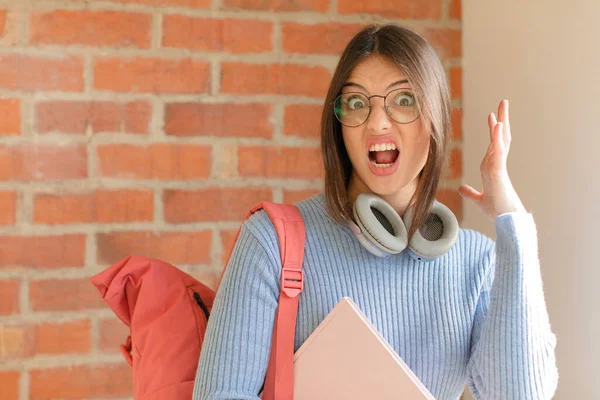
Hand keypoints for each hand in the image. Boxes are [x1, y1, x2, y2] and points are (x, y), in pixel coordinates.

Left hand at [458, 99, 526, 220]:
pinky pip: (498, 150)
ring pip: (501, 139)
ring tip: (502, 105)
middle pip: (500, 137)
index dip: (494, 131)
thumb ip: (471, 193)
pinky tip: (498, 124)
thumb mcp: (479, 200)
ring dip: (501, 121)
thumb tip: (461, 188)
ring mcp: (499, 166)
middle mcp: (496, 164)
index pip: (494, 145)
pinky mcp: (499, 171)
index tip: (492, 118)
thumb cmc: (497, 210)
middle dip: (501, 119)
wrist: (506, 221)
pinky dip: (497, 137)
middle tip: (503, 102)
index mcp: (492, 168)